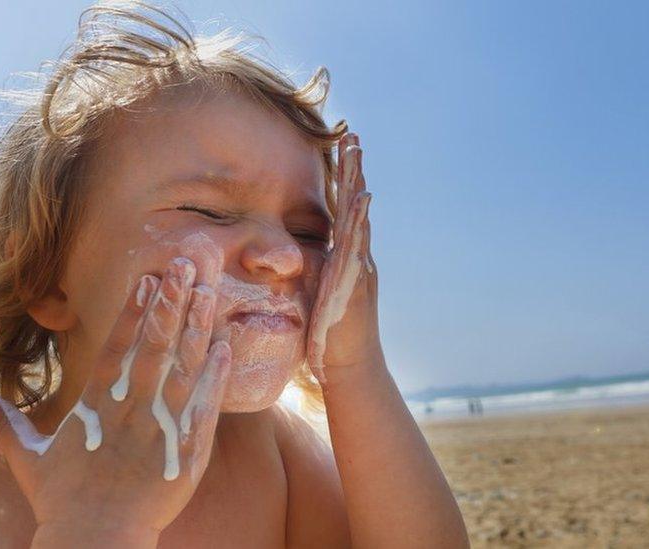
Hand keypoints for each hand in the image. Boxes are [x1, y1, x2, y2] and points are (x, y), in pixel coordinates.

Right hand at [0, 255, 230, 535]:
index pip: (118, 346)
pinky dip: (216, 376)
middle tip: (186, 266)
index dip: (133, 310)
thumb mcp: (27, 459)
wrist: (97, 540)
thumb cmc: (62, 501)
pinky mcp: (188, 450)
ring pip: (184, 368)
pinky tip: (226, 347)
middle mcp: (131, 409)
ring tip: (209, 293)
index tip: (148, 278)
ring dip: (197, 328)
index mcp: (96, 405)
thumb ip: (5, 424)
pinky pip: (206, 406)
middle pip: (155, 346)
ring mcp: (161, 427)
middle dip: (171, 303)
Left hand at [306, 132, 380, 383]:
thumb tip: (287, 258)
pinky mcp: (357, 281)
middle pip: (354, 204)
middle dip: (352, 168)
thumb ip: (307, 272)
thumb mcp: (314, 295)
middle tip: (350, 133)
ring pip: (359, 216)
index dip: (341, 179)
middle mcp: (357, 257)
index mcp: (344, 258)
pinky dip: (360, 218)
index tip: (338, 148)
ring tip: (356, 151)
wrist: (348, 368)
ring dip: (357, 181)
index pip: (342, 210)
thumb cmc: (327, 337)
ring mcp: (360, 267)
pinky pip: (358, 243)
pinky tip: (361, 196)